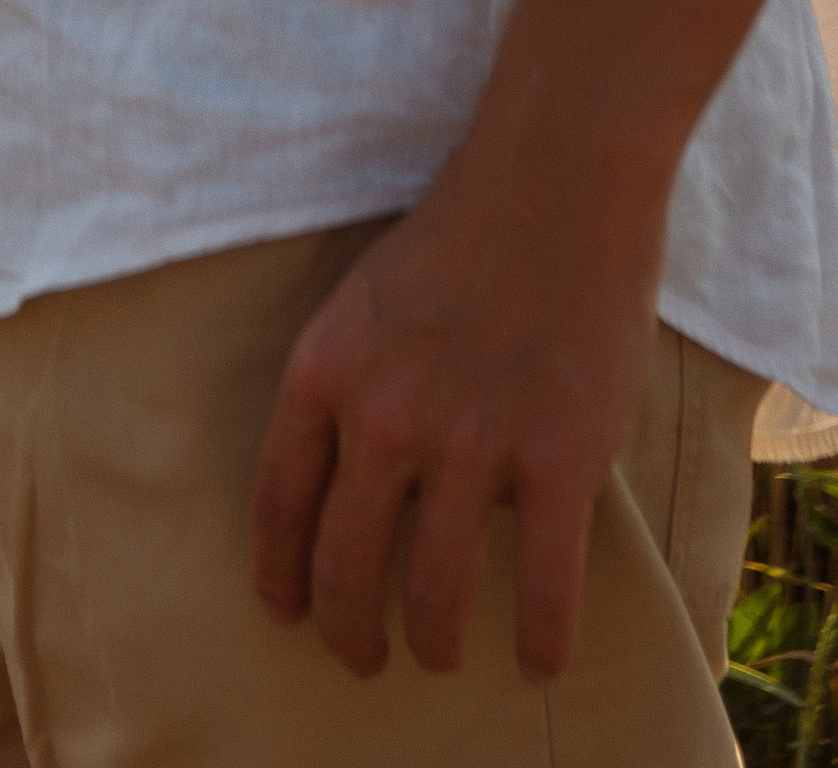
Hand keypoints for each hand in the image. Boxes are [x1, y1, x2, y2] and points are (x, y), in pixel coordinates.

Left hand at [248, 120, 664, 680]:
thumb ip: (352, 385)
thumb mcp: (365, 300)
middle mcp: (384, 415)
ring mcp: (472, 441)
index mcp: (325, 368)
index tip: (285, 609)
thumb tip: (346, 479)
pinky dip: (542, 642)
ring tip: (440, 654)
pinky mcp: (558, 457)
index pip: (278, 501)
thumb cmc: (462, 230)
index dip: (279, 572)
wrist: (557, 176)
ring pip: (437, 593)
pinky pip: (544, 589)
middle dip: (348, 630)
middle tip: (361, 658)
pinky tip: (539, 660)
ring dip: (435, 640)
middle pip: (345, 565)